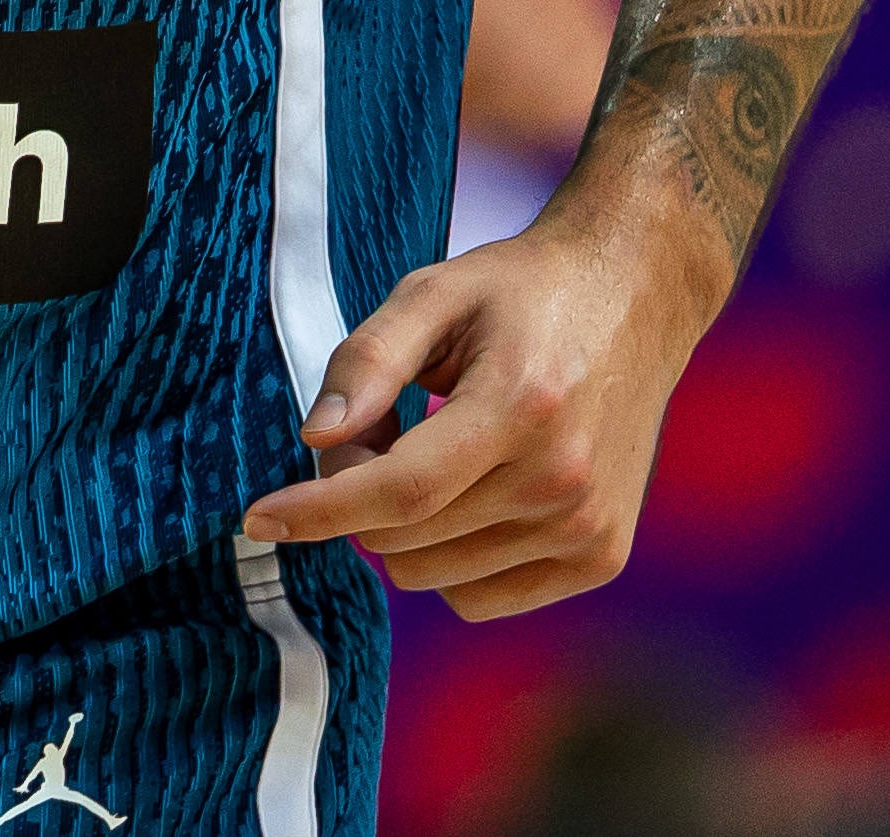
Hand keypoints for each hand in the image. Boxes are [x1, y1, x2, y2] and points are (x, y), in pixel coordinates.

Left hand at [235, 215, 717, 618]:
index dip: (318, 509)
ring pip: (431, 575)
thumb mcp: (433, 293)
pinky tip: (473, 490)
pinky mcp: (602, 556)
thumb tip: (314, 440)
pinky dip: (449, 557)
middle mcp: (562, 481)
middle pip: (403, 537)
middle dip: (361, 490)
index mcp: (520, 408)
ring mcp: (588, 528)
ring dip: (405, 525)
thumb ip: (367, 361)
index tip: (255, 518)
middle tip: (385, 423)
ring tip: (439, 447)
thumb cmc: (521, 292)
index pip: (399, 491)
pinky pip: (478, 599)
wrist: (634, 298)